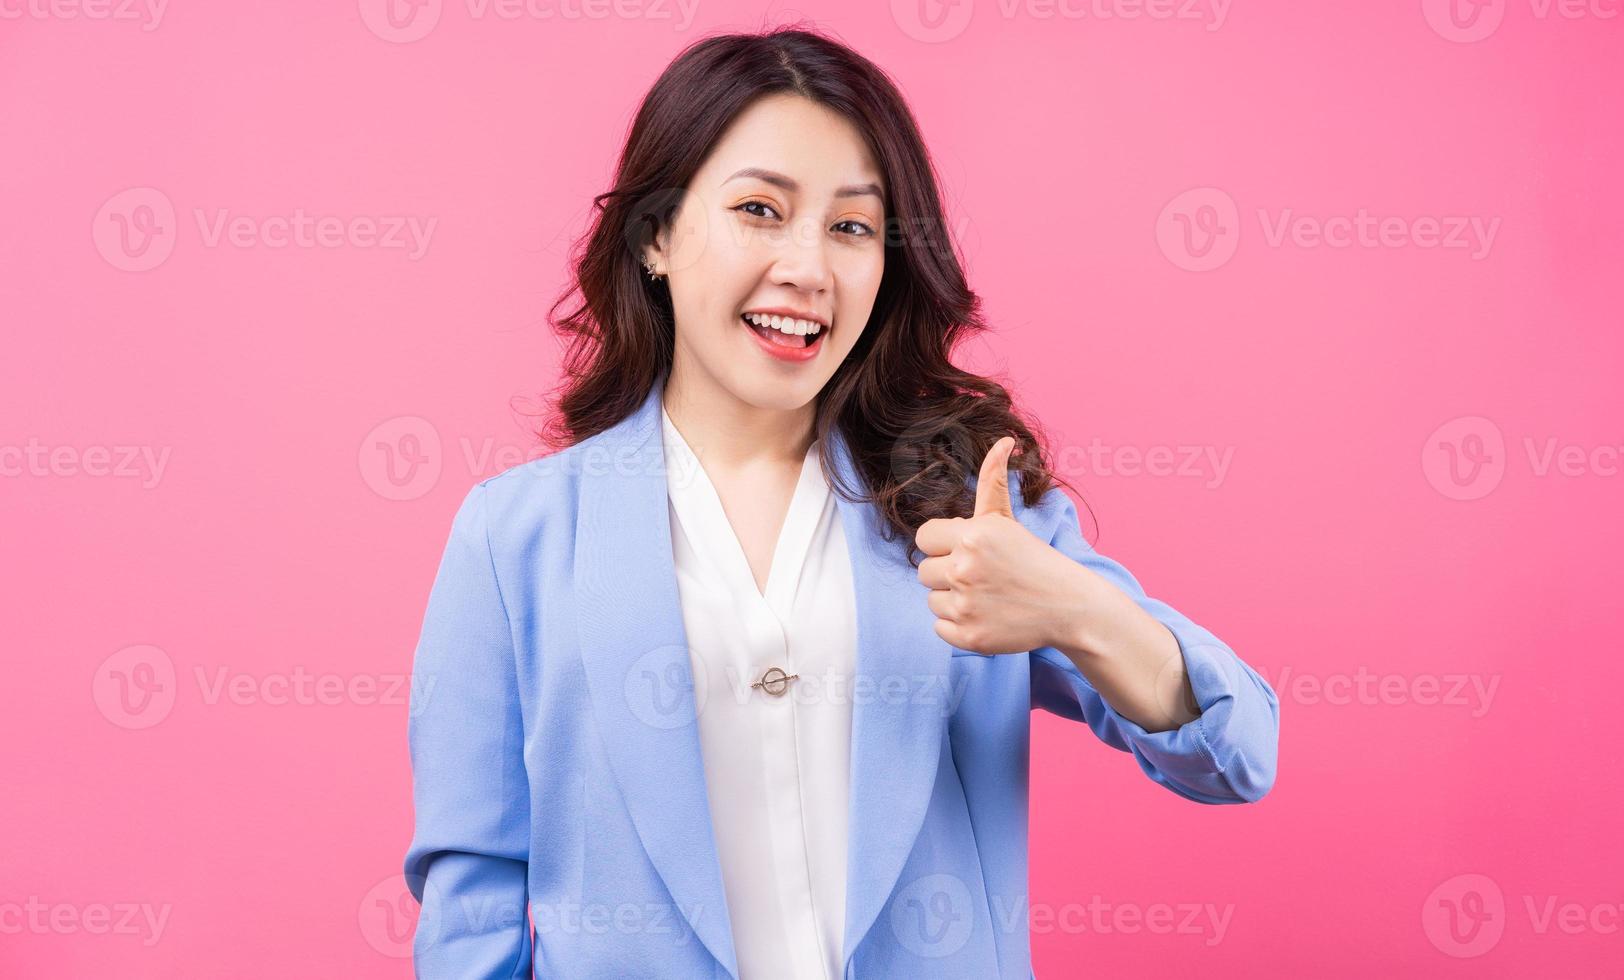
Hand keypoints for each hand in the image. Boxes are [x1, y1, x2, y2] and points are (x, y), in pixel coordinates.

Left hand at [915, 436, 1095, 654]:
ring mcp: (966, 605)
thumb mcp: (1008, 519)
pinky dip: (960, 626)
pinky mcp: (968, 637)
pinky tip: (987, 616)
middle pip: (924, 571)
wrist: (1068, 606)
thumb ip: (993, 481)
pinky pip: (940, 628)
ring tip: (986, 596)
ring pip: (932, 600)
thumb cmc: (1033, 559)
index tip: (966, 551)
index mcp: (973, 535)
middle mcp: (964, 569)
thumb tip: (1004, 440)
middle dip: (947, 572)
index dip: (942, 544)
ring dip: (953, 600)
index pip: (923, 538)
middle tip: (981, 576)